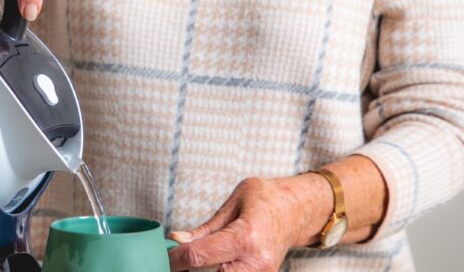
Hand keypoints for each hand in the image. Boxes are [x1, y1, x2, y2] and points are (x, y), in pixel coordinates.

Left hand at [167, 176, 330, 270]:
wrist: (298, 210)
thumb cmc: (267, 199)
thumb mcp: (234, 202)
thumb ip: (205, 228)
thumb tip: (177, 240)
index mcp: (246, 236)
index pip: (200, 256)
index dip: (176, 258)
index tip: (165, 256)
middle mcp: (256, 260)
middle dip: (190, 269)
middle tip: (178, 261)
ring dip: (206, 270)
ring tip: (197, 259)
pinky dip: (219, 271)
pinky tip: (214, 262)